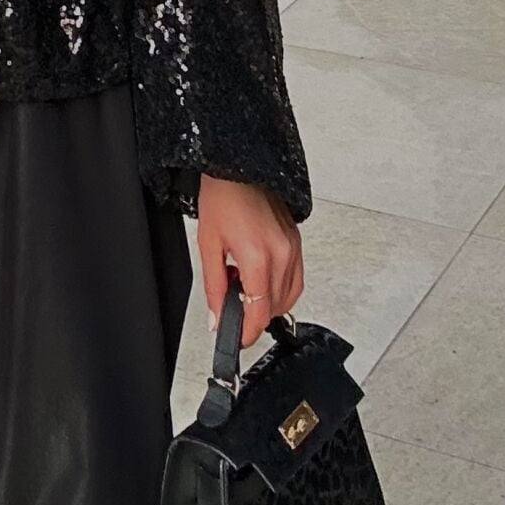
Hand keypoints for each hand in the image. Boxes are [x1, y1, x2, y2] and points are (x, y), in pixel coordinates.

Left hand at [196, 176, 303, 350]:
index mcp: (258, 257)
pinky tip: (258, 273)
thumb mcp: (208, 244)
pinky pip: (295, 278)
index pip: (260, 313)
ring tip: (242, 282)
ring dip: (268, 302)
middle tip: (231, 301)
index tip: (237, 339)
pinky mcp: (297, 241)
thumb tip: (216, 317)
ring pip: (289, 296)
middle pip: (275, 308)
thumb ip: (213, 286)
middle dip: (253, 314)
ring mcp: (293, 247)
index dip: (247, 333)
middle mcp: (282, 254)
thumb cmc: (222, 197)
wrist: (238, 165)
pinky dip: (279, 286)